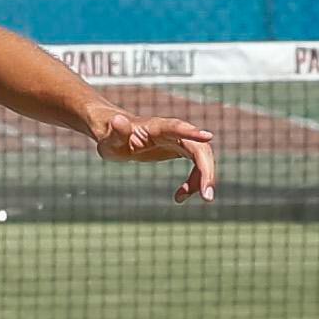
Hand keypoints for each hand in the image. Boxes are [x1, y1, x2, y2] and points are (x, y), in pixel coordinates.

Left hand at [92, 110, 217, 201]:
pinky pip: (197, 166)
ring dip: (202, 179)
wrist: (115, 133)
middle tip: (207, 196)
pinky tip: (180, 196)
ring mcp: (180, 140)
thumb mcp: (109, 139)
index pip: (177, 127)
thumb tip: (118, 120)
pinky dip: (193, 182)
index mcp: (156, 127)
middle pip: (199, 148)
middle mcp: (173, 132)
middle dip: (206, 171)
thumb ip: (117, 132)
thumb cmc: (111, 136)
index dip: (192, 132)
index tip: (208, 137)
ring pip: (201, 158)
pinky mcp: (181, 149)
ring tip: (182, 198)